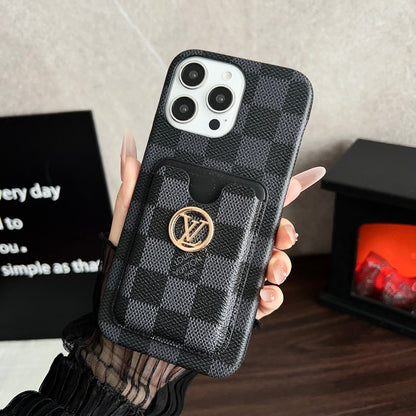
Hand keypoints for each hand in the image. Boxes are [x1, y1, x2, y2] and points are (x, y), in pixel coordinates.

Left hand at [109, 131, 324, 319]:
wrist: (133, 318)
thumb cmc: (134, 269)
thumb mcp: (132, 226)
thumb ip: (133, 189)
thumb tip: (129, 148)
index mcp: (210, 224)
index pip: (249, 202)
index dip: (280, 189)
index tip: (303, 178)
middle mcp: (225, 246)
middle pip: (269, 234)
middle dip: (286, 232)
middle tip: (283, 235)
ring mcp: (231, 275)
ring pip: (271, 265)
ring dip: (282, 265)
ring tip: (273, 269)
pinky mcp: (232, 303)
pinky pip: (260, 299)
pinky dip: (270, 298)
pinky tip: (264, 295)